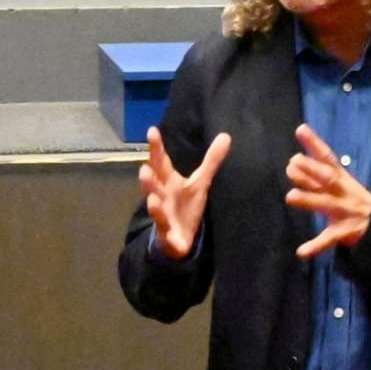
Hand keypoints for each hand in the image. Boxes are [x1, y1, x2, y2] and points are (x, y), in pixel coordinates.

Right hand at [138, 127, 231, 258]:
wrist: (178, 237)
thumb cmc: (185, 205)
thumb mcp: (201, 182)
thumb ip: (211, 160)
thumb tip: (226, 135)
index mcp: (168, 181)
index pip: (160, 161)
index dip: (156, 147)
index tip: (152, 130)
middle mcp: (161, 195)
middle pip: (152, 185)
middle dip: (148, 178)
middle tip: (144, 168)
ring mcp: (163, 215)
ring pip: (155, 208)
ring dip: (153, 204)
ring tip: (152, 198)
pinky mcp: (169, 235)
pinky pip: (167, 234)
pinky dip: (168, 234)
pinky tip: (171, 238)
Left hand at [286, 123, 370, 257]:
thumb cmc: (351, 198)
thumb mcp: (338, 183)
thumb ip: (314, 174)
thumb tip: (291, 163)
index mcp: (342, 178)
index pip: (327, 157)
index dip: (314, 144)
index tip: (300, 130)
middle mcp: (343, 192)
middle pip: (328, 178)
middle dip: (312, 170)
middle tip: (292, 163)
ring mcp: (345, 211)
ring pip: (326, 204)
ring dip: (309, 200)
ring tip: (290, 197)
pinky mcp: (344, 232)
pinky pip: (329, 239)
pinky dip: (315, 246)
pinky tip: (301, 252)